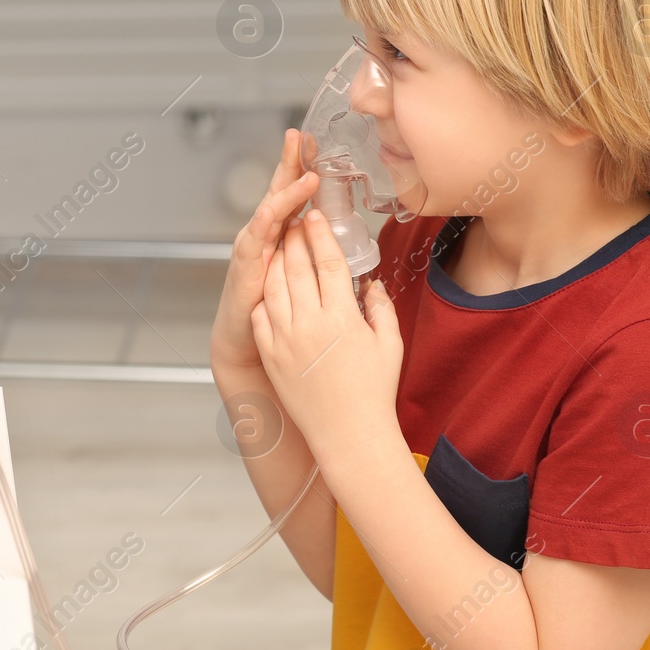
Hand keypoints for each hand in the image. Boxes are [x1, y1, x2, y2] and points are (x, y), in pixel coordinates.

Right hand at [211, 128, 322, 371]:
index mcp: (285, 234)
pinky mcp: (246, 264)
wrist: (248, 341)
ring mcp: (255, 246)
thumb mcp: (309, 278)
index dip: (308, 168)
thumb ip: (325, 259)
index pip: (298, 194)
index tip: (322, 145)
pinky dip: (266, 220)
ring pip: (271, 208)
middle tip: (300, 135)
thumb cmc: (280, 312)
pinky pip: (257, 237)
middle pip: (281, 189)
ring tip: (306, 172)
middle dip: (290, 162)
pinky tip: (275, 207)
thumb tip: (353, 247)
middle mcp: (267, 234)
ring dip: (287, 188)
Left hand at [250, 211, 403, 463]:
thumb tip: (369, 284)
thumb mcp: (388, 343)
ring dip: (276, 261)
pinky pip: (261, 315)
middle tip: (295, 222)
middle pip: (296, 266)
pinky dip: (264, 296)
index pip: (327, 262)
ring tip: (281, 247)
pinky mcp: (270, 354)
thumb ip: (380, 307)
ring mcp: (285, 339)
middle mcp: (310, 323)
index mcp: (342, 317)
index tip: (315, 216)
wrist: (348, 433)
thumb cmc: (373, 391)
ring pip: (274, 286)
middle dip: (294, 239)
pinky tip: (270, 287)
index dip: (320, 234)